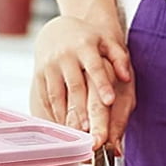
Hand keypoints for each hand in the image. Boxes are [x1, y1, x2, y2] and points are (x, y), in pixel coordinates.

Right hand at [29, 15, 135, 148]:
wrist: (57, 29)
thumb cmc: (89, 39)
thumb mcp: (107, 41)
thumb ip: (120, 58)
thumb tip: (126, 77)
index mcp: (85, 46)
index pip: (95, 67)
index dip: (102, 84)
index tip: (110, 101)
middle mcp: (65, 56)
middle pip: (75, 86)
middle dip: (82, 110)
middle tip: (91, 131)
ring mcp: (49, 66)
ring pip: (57, 95)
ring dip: (66, 116)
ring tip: (77, 135)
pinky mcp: (38, 75)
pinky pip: (45, 98)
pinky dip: (53, 114)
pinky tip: (63, 128)